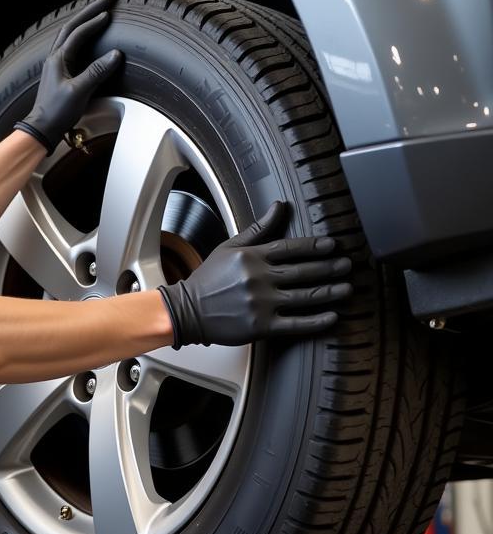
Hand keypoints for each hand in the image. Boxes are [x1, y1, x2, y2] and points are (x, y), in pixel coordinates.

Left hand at [14, 0, 124, 153]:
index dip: (93, 21)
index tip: (109, 12)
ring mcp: (57, 63)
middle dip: (92, 8)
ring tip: (102, 5)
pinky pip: (73, 43)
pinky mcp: (61, 70)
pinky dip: (84, 32)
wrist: (43, 128)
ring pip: (72, 32)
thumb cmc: (57, 112)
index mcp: (58, 58)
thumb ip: (97, 72)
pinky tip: (90, 31)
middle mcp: (55, 57)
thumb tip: (115, 54)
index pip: (78, 33)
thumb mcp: (79, 92)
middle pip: (73, 25)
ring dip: (87, 17)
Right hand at [158, 201, 352, 347]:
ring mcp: (261, 303)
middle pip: (303, 271)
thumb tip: (279, 206)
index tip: (333, 246)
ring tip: (347, 289)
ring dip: (329, 292)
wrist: (187, 311)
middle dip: (329, 268)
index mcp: (252, 257)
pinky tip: (332, 317)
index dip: (315, 246)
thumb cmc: (208, 279)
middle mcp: (259, 279)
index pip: (290, 248)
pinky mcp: (261, 326)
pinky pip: (296, 324)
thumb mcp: (230, 247)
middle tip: (347, 265)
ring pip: (304, 297)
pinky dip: (316, 321)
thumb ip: (258, 229)